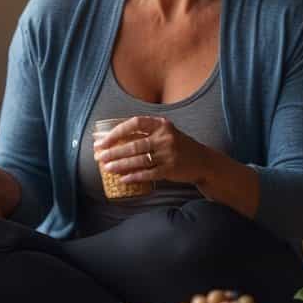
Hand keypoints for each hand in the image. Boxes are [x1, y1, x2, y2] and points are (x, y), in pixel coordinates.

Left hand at [94, 116, 208, 186]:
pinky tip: (123, 178)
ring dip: (120, 165)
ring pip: (138, 160)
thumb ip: (146, 134)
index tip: (103, 140)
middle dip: (113, 152)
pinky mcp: (170, 169)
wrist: (203, 162)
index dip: (117, 132)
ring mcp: (168, 154)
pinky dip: (134, 176)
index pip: (135, 123)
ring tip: (107, 168)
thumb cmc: (178, 146)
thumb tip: (114, 140)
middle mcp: (165, 137)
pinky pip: (147, 174)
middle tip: (99, 157)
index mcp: (161, 124)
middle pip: (134, 144)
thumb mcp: (166, 133)